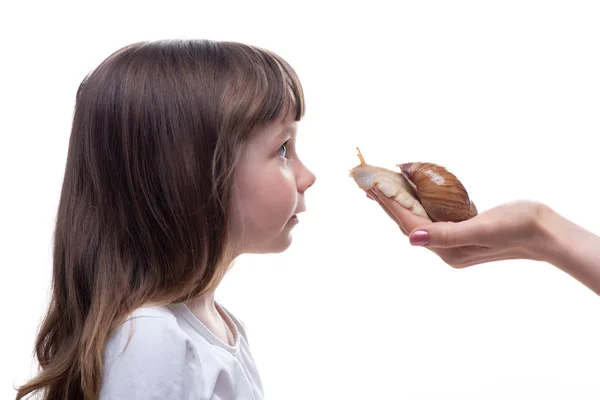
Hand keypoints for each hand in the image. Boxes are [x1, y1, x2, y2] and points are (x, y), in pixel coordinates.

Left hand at [366, 187, 550, 267]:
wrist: (548, 234)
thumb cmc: (519, 227)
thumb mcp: (484, 228)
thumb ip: (448, 234)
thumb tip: (413, 239)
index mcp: (448, 250)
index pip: (409, 224)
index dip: (389, 204)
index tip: (373, 186)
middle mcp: (447, 249)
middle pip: (409, 223)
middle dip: (388, 203)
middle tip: (369, 185)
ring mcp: (454, 243)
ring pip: (419, 220)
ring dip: (401, 203)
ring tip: (383, 189)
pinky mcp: (463, 234)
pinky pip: (432, 218)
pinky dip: (419, 205)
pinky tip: (414, 196)